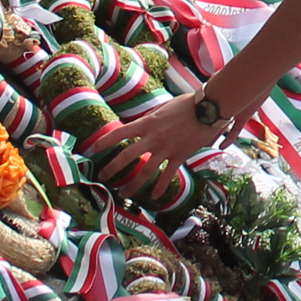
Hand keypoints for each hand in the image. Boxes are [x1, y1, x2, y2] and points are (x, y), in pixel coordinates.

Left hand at [99, 93, 237, 198]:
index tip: (93, 148)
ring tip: (124, 193)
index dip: (105, 141)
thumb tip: (141, 126)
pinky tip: (154, 197)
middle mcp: (153, 138)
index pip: (120, 133)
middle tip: (102, 177)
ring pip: (145, 171)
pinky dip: (160, 187)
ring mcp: (166, 149)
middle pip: (127, 156)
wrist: (206, 109)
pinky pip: (167, 175)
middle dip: (112, 168)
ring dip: (133, 184)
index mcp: (147, 123)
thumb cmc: (186, 104)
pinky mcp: (179, 156)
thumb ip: (151, 119)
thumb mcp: (162, 108)